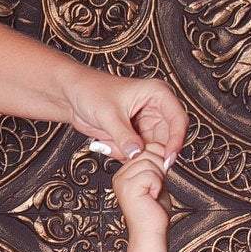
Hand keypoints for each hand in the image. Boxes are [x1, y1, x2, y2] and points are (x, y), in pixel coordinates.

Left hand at [68, 69, 186, 164]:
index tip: (168, 158)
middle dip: (153, 152)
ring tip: (114, 145)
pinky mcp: (136, 135)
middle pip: (169, 138)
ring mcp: (146, 123)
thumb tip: (138, 154)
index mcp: (157, 94)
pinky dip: (127, 156)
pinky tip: (110, 145)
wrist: (72, 95)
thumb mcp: (108, 114)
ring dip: (137, 155)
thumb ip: (124, 136)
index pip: (178, 119)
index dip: (176, 140)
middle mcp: (156, 109)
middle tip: (138, 160)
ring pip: (154, 149)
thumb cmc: (91, 91)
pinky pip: (140, 153)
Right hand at [111, 149, 171, 240]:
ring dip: (158, 179)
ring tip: (152, 193)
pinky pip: (150, 174)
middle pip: (147, 152)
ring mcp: (121, 181)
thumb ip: (155, 163)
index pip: (144, 149)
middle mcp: (119, 175)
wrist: (151, 233)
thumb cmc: (154, 211)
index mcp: (124, 172)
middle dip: (159, 168)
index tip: (157, 179)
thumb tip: (158, 145)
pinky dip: (157, 186)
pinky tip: (151, 197)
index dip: (158, 160)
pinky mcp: (128, 187)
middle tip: (156, 188)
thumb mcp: (156, 181)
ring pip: (149, 162)